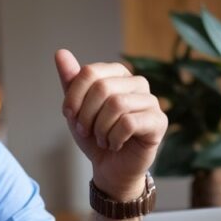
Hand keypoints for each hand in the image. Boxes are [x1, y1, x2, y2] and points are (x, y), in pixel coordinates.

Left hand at [55, 49, 166, 199]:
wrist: (110, 167)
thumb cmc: (95, 136)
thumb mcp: (76, 109)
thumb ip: (70, 81)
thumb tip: (61, 52)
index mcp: (118, 74)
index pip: (90, 72)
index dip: (74, 96)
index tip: (69, 114)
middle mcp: (137, 83)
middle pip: (103, 88)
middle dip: (86, 114)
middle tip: (85, 131)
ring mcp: (151, 101)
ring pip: (117, 104)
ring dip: (100, 128)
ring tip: (102, 139)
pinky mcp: (159, 122)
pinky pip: (129, 123)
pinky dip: (114, 138)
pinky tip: (115, 144)